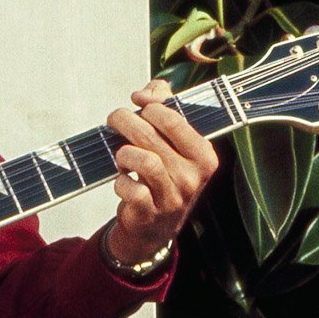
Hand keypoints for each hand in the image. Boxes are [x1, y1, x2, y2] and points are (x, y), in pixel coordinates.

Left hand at [100, 83, 218, 271]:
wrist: (155, 227)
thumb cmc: (164, 175)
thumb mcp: (173, 144)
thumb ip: (165, 107)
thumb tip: (148, 90)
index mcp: (204, 156)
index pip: (175, 119)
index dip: (151, 105)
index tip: (138, 102)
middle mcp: (192, 177)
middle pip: (150, 136)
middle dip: (125, 121)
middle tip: (115, 119)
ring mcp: (172, 197)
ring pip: (143, 160)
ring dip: (123, 152)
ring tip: (122, 155)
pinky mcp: (150, 213)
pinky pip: (130, 188)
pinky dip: (120, 181)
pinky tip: (123, 180)